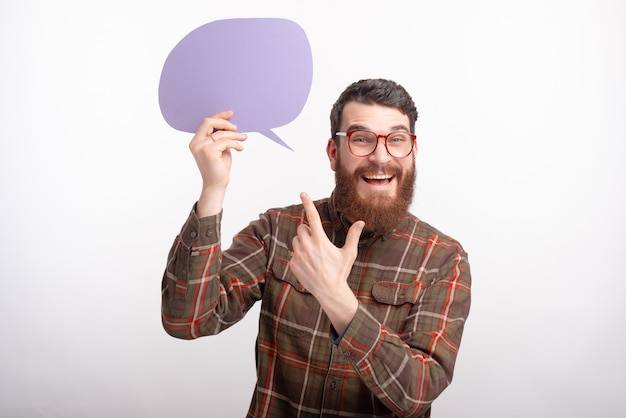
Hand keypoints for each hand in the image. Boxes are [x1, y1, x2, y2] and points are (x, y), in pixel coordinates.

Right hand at [189, 111, 246, 216]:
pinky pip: (225, 142)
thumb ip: (221, 137)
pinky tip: (240, 148)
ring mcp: (201, 147)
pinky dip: (235, 144)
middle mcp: (195, 143)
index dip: (219, 116)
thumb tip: (232, 125)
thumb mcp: (220, 149)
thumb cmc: (218, 168)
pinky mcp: (208, 152)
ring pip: (221, 133)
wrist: (216, 184)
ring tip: (243, 138)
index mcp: (196, 141)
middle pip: (209, 122)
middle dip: (224, 122)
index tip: (230, 114)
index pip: (206, 122)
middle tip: (237, 128)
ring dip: (235, 135)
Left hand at [289, 192, 364, 332]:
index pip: (312, 217)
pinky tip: (309, 264)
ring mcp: (298, 256)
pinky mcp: (293, 264)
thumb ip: (353, 236)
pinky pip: (293, 253)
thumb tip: (361, 222)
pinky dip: (299, 256)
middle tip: (317, 241)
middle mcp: (307, 246)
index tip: (302, 193)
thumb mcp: (349, 253)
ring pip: (295, 240)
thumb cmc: (340, 272)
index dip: (308, 203)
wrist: (329, 292)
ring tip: (313, 254)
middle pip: (302, 228)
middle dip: (308, 231)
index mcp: (320, 241)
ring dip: (302, 242)